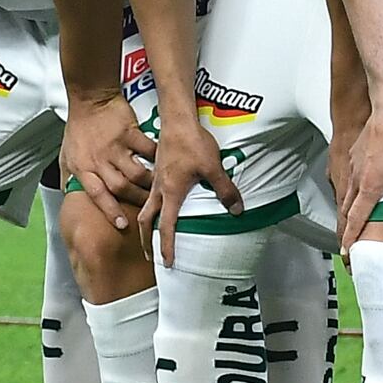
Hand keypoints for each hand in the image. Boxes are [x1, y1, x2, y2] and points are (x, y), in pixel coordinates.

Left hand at [60, 91, 155, 231]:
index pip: (97, 194)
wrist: (90, 99)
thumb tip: (70, 197)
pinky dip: (157, 159)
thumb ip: (70, 178)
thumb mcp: (66, 156)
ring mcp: (115, 146)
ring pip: (135, 173)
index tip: (122, 225)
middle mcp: (99, 159)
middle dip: (137, 201)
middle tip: (150, 209)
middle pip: (120, 187)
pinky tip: (163, 165)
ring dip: (149, 184)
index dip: (110, 211)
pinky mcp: (130, 132)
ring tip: (158, 190)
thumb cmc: (79, 128)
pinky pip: (148, 150)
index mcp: (83, 167)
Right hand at [146, 109, 237, 266]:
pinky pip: (149, 195)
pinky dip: (150, 208)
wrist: (177, 119)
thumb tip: (237, 210)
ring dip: (146, 225)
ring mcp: (156, 180)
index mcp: (170, 193)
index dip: (166, 247)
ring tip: (149, 235)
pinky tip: (159, 207)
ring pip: (145, 208)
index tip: (167, 263)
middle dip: (146, 241)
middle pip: (146, 221)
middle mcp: (159, 190)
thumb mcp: (213, 167)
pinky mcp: (158, 171)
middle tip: (150, 256)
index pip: (166, 227)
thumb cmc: (193, 142)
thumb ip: (225, 190)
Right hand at [337, 108, 382, 248]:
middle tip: (345, 246)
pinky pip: (348, 178)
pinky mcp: (355, 153)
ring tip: (348, 222)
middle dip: (344, 230)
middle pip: (345, 210)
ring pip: (345, 194)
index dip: (351, 238)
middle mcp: (357, 178)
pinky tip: (357, 189)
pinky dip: (349, 191)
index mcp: (370, 186)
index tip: (347, 252)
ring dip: (345, 211)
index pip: (356, 219)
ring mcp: (354, 165)